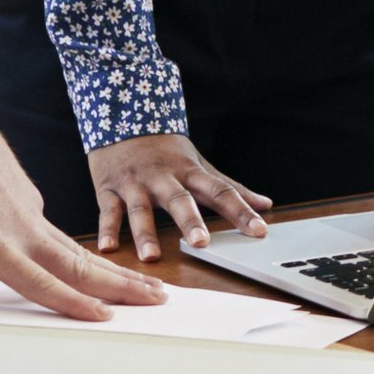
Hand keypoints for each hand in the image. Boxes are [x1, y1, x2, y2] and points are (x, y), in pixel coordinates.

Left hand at [0, 116, 162, 318]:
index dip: (71, 302)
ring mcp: (31, 212)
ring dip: (112, 272)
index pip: (38, 281)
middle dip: (121, 287)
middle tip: (158, 302)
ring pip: (76, 250)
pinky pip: (56, 235)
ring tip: (145, 289)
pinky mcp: (30, 200)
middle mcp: (21, 229)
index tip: (105, 318)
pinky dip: (80, 255)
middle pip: (79, 265)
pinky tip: (87, 268)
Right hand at [84, 132, 274, 261]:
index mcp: (191, 172)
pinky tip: (108, 248)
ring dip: (146, 233)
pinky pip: (108, 212)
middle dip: (191, 221)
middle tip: (202, 243)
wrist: (123, 117)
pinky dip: (107, 229)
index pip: (221, 192)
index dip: (242, 210)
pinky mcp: (109, 190)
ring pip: (141, 210)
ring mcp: (135, 184)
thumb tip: (266, 204)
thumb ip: (229, 188)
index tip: (260, 229)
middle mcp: (164, 178)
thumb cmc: (167, 150)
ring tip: (152, 256)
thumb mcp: (199, 165)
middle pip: (180, 200)